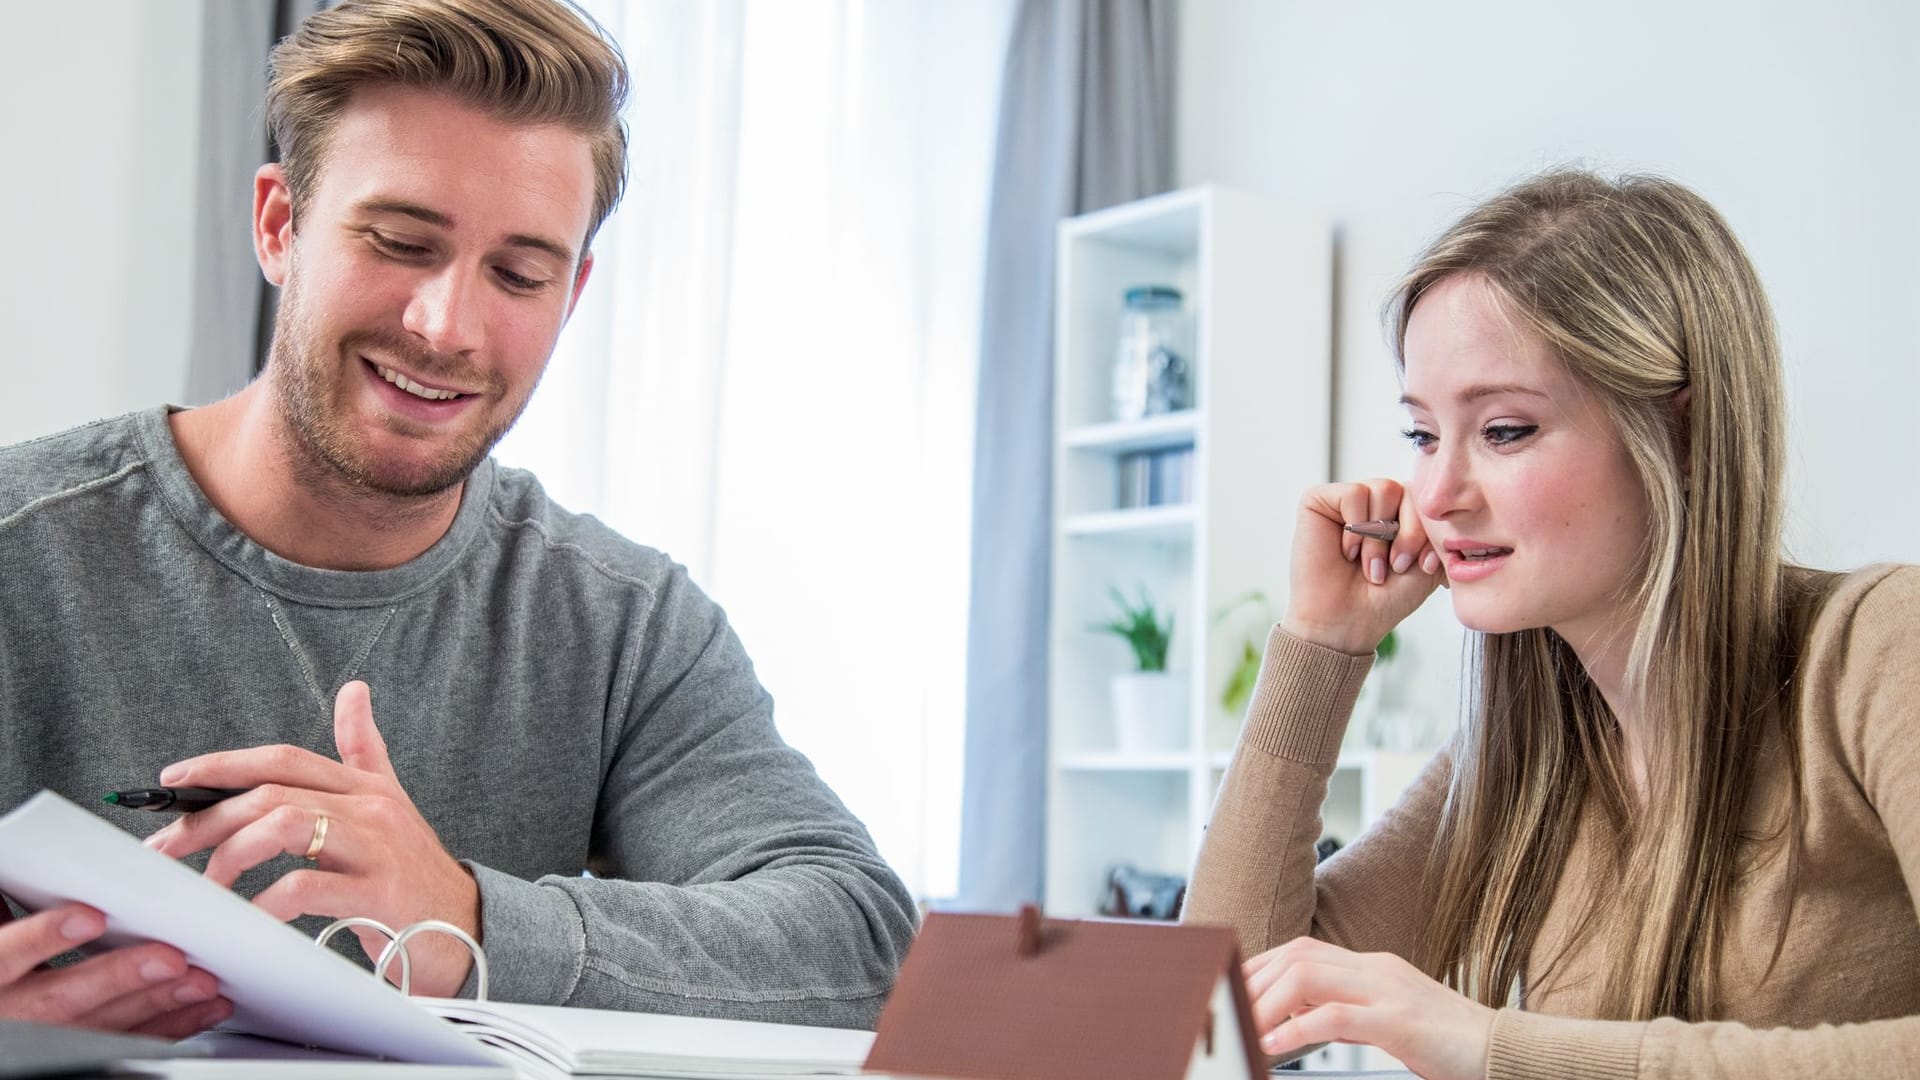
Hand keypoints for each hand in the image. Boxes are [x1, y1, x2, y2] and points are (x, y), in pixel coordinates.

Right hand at [0, 902, 229, 1036]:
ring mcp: (46, 1035)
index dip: (44, 937)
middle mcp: (15, 1011)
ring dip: (156, 1005)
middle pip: (62, 999)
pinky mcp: (79, 1050)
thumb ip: (9, 906)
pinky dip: (168, 1027)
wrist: (1, 1013)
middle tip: (168, 959)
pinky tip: (200, 1010)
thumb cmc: (1, 965)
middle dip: (119, 978)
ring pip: (100, 1027)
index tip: (88, 917)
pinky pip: (126, 1041)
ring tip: (199, 983)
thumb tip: (25, 865)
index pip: (7, 954)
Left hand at [144, 681, 479, 996]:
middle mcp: (371, 808)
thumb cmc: (415, 874)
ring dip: (230, 854)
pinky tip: (249, 917)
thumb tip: (353, 690)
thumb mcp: (391, 802)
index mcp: (365, 787)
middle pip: (272, 792)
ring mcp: (376, 848)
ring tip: (209, 885)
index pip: (283, 759)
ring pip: (283, 825)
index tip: (172, 781)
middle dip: (207, 818)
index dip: (221, 765)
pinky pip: (303, 887)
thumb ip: (364, 749)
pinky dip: (265, 903)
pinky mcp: (378, 893)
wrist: (467, 927)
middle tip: (170, 848)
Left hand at [1245, 937, 1492, 1079]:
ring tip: (1243, 1027)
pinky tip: (1273, 1046)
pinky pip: (1334, 1016)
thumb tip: (1294, 1018)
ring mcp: (1387, 990)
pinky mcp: (1399, 1021)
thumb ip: (1342, 1013)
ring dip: (1266, 1003)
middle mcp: (1375, 969)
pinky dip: (1295, 1030)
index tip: (1232, 990)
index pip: (1301, 950)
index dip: (1260, 968)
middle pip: (1296, 956)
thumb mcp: (1386, 1022)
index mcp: (1372, 967)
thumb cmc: (1446, 1043)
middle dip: (1253, 981)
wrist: (1502, 1050)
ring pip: (1307, 977)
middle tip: (1226, 1008)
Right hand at [1281, 478, 1442, 654]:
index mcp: (1402, 512)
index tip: (1424, 566)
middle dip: (1409, 535)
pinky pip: (1354, 494)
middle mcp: (1377, 501)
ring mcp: (1349, 499)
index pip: (1429, 499)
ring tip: (1369, 565)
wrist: (1346, 621)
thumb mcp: (1429, 565)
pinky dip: (1355, 528)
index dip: (1430, 532)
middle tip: (1395, 567)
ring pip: (1384, 489)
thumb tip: (1455, 512)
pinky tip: (1347, 552)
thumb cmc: (1384, 598)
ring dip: (1380, 536)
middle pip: (1410, 490)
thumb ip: (1443, 533)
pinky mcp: (1319, 499)